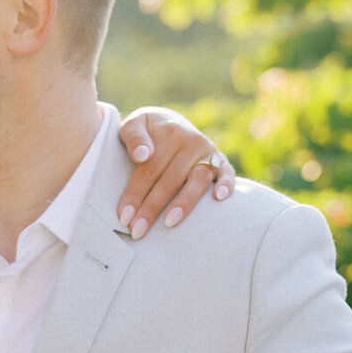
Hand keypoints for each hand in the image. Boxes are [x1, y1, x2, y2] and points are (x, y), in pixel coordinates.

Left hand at [117, 108, 234, 238]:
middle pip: (170, 180)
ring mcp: (208, 152)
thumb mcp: (135, 124)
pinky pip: (227, 173)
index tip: (124, 218)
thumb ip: (134, 137)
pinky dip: (227, 184)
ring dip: (184, 203)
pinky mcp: (222, 160)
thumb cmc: (147, 131)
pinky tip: (219, 198)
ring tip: (169, 223)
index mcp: (168, 133)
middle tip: (137, 231)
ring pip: (197, 180)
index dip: (135, 194)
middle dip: (152, 208)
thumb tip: (142, 155)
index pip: (149, 169)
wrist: (170, 121)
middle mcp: (191, 142)